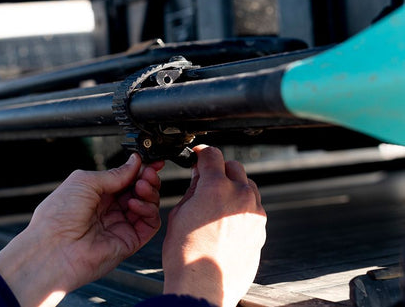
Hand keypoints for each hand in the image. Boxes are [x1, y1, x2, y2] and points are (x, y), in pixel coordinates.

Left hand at [0, 153, 163, 306]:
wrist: (53, 249)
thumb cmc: (58, 216)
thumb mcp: (85, 182)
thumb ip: (114, 173)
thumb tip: (134, 162)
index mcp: (96, 194)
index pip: (126, 179)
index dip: (139, 169)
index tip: (150, 161)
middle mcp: (109, 209)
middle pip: (139, 191)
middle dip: (147, 178)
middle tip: (149, 172)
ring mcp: (119, 225)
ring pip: (147, 205)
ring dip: (149, 192)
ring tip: (141, 186)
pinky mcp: (129, 241)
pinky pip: (149, 224)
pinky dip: (148, 211)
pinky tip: (135, 204)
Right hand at [162, 145, 265, 306]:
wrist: (202, 286)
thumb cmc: (186, 256)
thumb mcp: (179, 214)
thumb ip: (192, 190)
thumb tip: (198, 178)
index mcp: (216, 187)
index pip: (212, 155)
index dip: (202, 153)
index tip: (198, 156)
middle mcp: (239, 196)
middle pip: (233, 167)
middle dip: (218, 169)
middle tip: (205, 180)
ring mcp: (253, 213)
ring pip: (247, 186)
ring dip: (233, 187)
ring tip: (217, 202)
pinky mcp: (260, 230)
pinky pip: (253, 208)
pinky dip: (241, 207)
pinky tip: (226, 220)